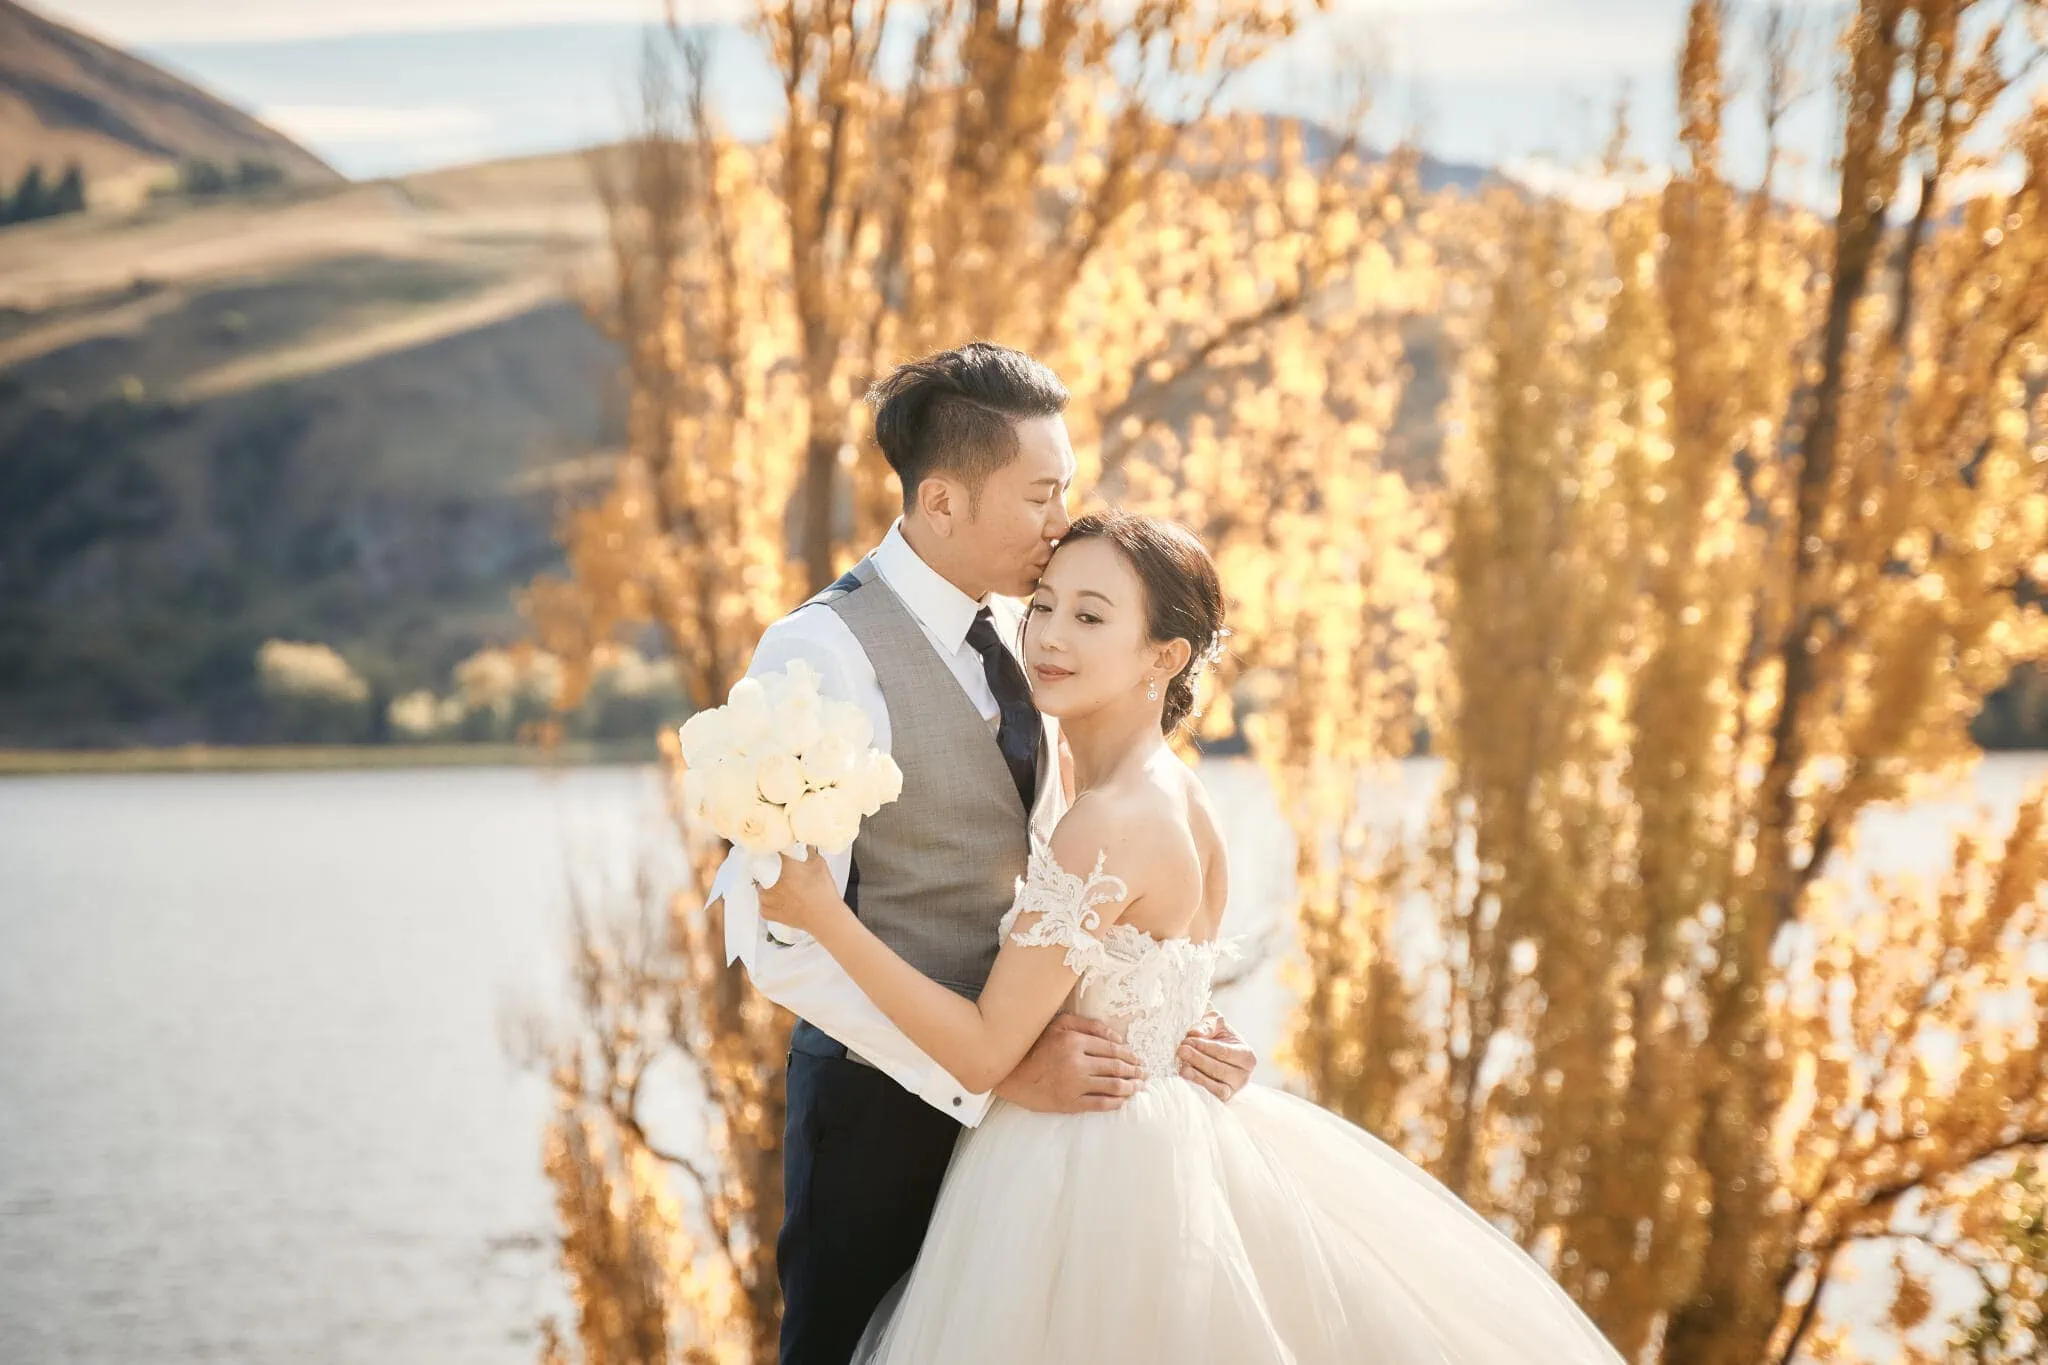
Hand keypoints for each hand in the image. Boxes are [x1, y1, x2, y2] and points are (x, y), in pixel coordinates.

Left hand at [753, 849, 840, 936]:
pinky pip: (762, 904)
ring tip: (780, 887)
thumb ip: (810, 852)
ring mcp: (767, 898)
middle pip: (763, 870)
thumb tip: (805, 846)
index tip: (778, 853)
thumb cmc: (823, 893)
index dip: (775, 852)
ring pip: (760, 887)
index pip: (772, 852)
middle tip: (780, 872)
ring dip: (766, 885)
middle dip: (770, 869)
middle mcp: (771, 882)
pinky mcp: (768, 912)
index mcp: (783, 866)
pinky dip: (768, 902)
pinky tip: (777, 900)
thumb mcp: (820, 864)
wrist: (825, 917)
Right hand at [994, 1014, 1144, 1112]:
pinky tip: (1124, 1101)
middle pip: (1115, 1067)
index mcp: (1075, 1042)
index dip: (1129, 1054)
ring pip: (1112, 1086)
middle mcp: (1077, 1063)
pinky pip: (1099, 1104)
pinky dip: (1115, 1103)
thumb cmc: (1035, 1046)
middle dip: (1134, 1070)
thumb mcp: (1059, 1025)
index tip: (1138, 1058)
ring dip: (1130, 1087)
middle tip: (1144, 1073)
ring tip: (1139, 1086)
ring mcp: (1074, 1085)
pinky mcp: (1069, 1103)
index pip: (1112, 1048)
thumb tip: (1116, 1035)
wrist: (1010, 1073)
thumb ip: (1088, 1025)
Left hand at [1178, 1011, 1254, 1100]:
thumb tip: (1195, 1033)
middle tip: (1181, 1050)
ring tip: (1182, 1067)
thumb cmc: (1216, 1036)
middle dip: (1199, 1060)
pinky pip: (1210, 1097)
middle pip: (1220, 1070)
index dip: (1206, 1047)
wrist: (1212, 1053)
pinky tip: (1184, 1080)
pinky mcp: (1220, 1100)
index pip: (1225, 1052)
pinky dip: (1197, 1089)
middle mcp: (1243, 1076)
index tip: (1188, 1039)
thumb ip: (1207, 1024)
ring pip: (1216, 1087)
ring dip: (1197, 1077)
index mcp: (1247, 1057)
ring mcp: (1232, 1091)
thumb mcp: (1215, 1023)